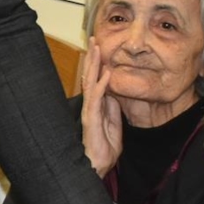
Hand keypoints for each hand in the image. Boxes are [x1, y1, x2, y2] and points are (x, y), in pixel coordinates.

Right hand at [80, 38, 123, 174]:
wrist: (98, 165)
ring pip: (90, 82)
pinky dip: (102, 84)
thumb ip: (112, 107)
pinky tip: (107, 72)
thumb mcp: (114, 122)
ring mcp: (89, 110)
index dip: (97, 63)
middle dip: (93, 57)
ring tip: (98, 49)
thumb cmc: (104, 147)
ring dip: (95, 65)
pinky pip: (97, 98)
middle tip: (94, 39)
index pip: (94, 79)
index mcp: (96, 104)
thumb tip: (114, 92)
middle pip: (90, 76)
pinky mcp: (91, 118)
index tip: (99, 47)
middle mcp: (90, 104)